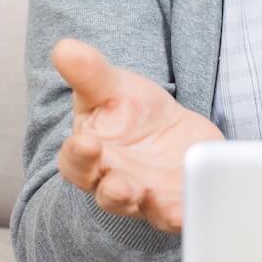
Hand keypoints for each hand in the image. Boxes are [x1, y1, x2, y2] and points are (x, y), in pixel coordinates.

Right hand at [51, 38, 222, 233]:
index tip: (86, 142)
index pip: (75, 162)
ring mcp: (149, 197)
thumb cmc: (129, 111)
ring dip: (158, 210)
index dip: (78, 155)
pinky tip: (197, 209)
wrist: (168, 130)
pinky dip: (190, 213)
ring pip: (149, 210)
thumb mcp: (111, 86)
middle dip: (115, 192)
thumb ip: (89, 72)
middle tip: (121, 186)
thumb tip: (63, 48)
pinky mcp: (181, 200)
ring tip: (169, 209)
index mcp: (90, 157)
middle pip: (110, 195)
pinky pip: (184, 213)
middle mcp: (116, 182)